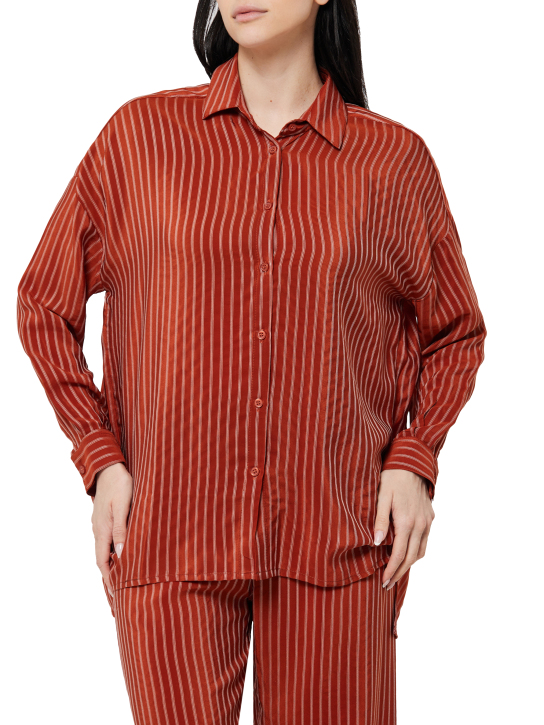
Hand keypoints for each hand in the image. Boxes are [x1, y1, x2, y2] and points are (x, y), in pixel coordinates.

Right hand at [90, 462, 132, 595]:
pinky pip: (107, 541)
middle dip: (110, 577)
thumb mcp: (123, 506)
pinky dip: (113, 552)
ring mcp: (100, 524)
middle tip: (119, 594)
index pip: (103, 562)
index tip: (116, 595)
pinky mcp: (105, 519)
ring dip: (112, 565)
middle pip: (102, 559)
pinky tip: (123, 555)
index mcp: (102, 530)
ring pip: (105, 550)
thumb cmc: (119, 484)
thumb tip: (122, 554)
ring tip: (123, 579)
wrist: (108, 466)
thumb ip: (122, 529)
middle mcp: (99, 530)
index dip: (109, 579)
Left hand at [373, 469, 434, 589]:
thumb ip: (379, 520)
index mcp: (406, 521)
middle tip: (387, 584)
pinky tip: (407, 554)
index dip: (391, 570)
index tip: (383, 582)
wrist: (412, 463)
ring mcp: (427, 521)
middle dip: (399, 572)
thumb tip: (376, 543)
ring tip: (396, 572)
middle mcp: (420, 524)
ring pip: (421, 551)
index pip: (399, 554)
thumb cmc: (392, 477)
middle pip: (411, 557)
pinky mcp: (430, 517)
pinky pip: (425, 541)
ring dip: (409, 564)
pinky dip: (416, 552)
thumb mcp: (382, 496)